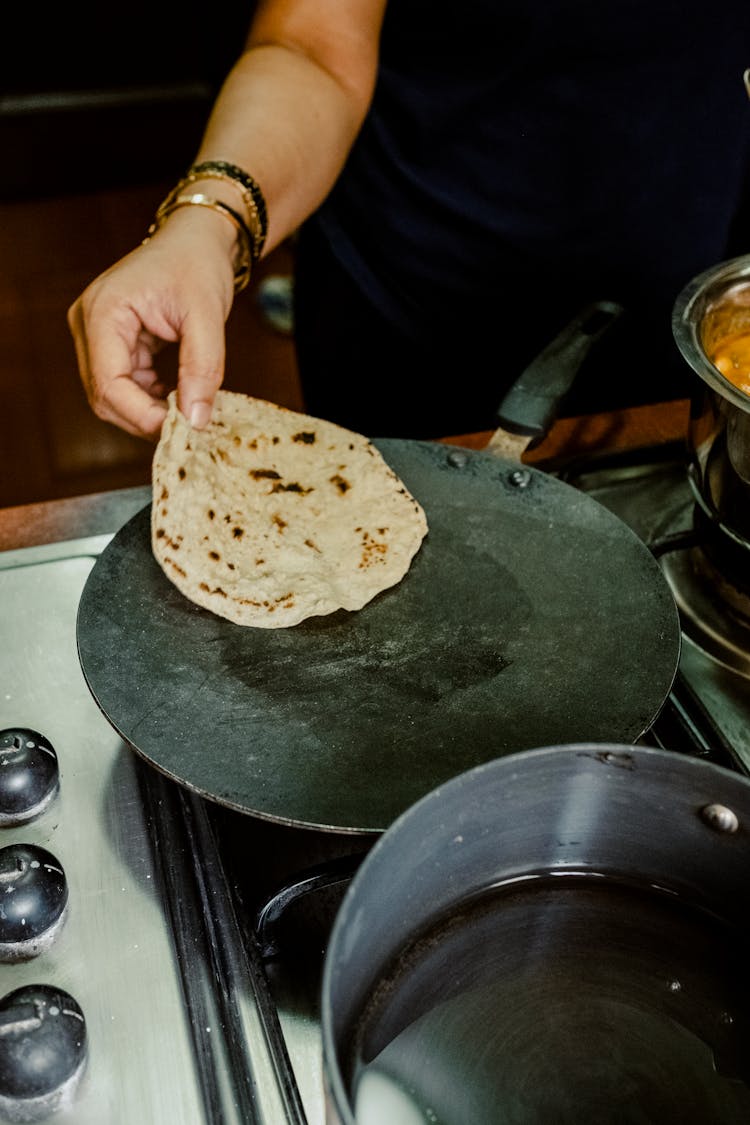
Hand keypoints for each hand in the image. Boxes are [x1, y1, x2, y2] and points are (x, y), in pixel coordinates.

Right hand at [67, 208, 235, 439]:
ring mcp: (96, 337)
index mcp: (103, 311)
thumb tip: (196, 420)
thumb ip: (203, 368)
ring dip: (148, 412)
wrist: (196, 241)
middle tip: (190, 427)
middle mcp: (89, 325)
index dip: (142, 414)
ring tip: (188, 412)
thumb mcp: (208, 314)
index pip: (108, 382)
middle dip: (145, 418)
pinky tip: (178, 397)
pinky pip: (124, 387)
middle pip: (104, 396)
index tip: (182, 428)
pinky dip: (150, 400)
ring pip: (112, 397)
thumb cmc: (198, 264)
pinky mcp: (111, 346)